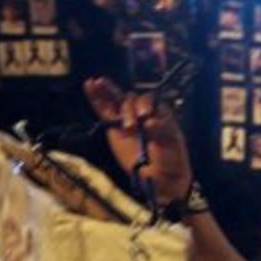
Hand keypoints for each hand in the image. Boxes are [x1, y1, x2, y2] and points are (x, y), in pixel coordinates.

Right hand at [84, 78, 192, 202]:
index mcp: (159, 112)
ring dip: (106, 90)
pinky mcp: (113, 128)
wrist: (162, 178)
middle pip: (131, 100)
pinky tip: (89, 85)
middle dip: (129, 109)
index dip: (145, 105)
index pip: (149, 100)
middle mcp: (142, 112)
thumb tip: (149, 122)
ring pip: (115, 100)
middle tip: (131, 126)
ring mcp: (127, 119)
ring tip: (98, 81)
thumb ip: (161, 131)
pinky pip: (104, 110)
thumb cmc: (171, 160)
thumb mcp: (171, 144)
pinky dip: (96, 98)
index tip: (145, 118)